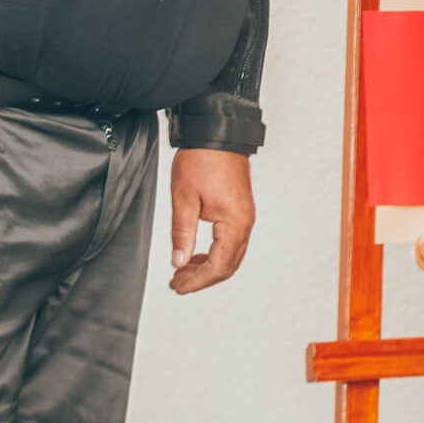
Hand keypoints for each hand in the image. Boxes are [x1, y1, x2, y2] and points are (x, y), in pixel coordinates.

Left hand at [169, 148, 254, 293]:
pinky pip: (232, 242)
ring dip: (208, 267)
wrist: (217, 135)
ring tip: (183, 270)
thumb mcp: (184, 198)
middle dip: (202, 278)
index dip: (196, 281)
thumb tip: (179, 261)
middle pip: (228, 266)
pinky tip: (196, 254)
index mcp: (234, 223)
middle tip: (178, 283)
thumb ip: (182, 234)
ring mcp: (245, 216)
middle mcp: (245, 222)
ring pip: (231, 255)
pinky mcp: (241, 210)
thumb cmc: (202, 160)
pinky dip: (214, 253)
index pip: (218, 266)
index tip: (178, 286)